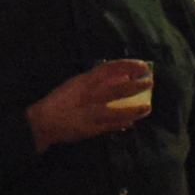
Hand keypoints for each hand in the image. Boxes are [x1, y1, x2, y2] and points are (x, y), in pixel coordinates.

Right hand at [26, 60, 152, 151]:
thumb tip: (120, 77)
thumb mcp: (76, 84)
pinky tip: (132, 121)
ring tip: (147, 107)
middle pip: (118, 88)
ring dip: (134, 108)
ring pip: (118, 110)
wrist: (44, 121)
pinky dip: (122, 123)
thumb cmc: (60, 100)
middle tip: (149, 82)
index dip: (128, 66)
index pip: (110, 69)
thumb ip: (96, 80)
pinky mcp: (92, 128)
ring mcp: (92, 113)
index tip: (141, 65)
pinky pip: (111, 125)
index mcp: (85, 81)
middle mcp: (90, 95)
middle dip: (136, 85)